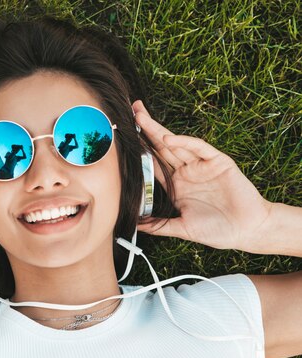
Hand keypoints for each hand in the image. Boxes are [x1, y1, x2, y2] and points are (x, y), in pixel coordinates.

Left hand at [133, 100, 272, 251]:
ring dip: (159, 131)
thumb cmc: (217, 230)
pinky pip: (199, 148)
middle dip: (146, 130)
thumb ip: (158, 226)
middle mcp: (187, 172)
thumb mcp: (181, 228)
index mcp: (177, 185)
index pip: (153, 163)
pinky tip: (169, 139)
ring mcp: (202, 165)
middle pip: (162, 148)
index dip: (139, 151)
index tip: (123, 140)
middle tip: (130, 113)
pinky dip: (185, 142)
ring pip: (177, 144)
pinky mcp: (219, 162)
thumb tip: (135, 225)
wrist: (246, 231)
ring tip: (142, 118)